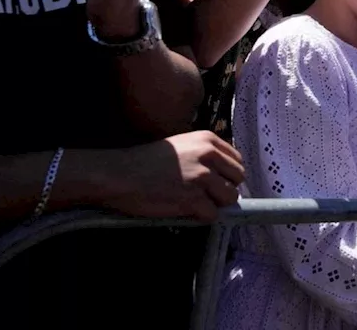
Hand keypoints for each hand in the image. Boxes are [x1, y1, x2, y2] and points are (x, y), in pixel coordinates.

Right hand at [96, 131, 244, 221]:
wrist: (118, 174)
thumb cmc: (145, 162)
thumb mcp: (182, 146)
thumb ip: (205, 155)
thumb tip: (225, 174)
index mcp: (208, 140)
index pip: (237, 161)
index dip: (227, 175)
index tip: (214, 182)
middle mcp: (209, 156)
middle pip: (238, 179)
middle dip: (223, 189)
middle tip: (202, 195)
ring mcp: (202, 177)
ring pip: (230, 198)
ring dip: (214, 204)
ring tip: (192, 202)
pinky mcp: (193, 199)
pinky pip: (212, 214)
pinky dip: (200, 217)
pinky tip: (183, 210)